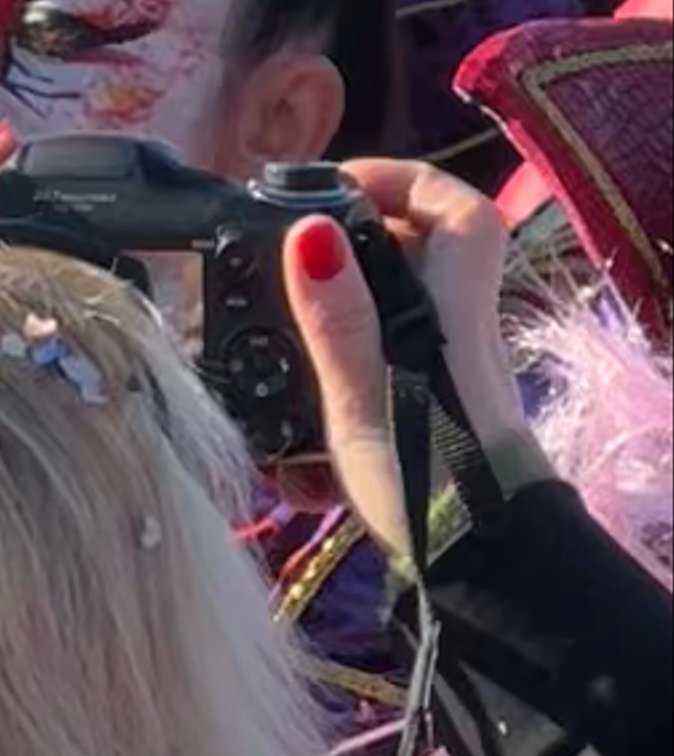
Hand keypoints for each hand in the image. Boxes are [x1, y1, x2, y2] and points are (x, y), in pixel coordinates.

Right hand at [274, 155, 536, 561]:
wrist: (482, 577)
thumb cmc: (429, 482)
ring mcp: (443, 376)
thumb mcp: (364, 400)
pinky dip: (334, 386)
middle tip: (279, 270)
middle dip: (340, 257)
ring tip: (273, 352)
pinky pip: (378, 372)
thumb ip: (335, 316)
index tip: (334, 189)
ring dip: (328, 328)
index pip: (459, 210)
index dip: (403, 179)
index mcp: (450, 311)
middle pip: (410, 258)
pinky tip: (293, 431)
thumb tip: (311, 230)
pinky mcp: (428, 416)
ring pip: (387, 318)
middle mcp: (454, 332)